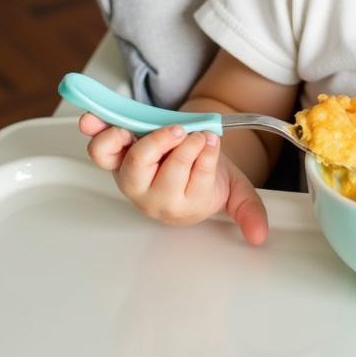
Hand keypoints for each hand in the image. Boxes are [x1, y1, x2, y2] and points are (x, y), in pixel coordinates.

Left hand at [79, 113, 268, 244]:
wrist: (185, 164)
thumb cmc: (206, 177)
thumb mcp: (235, 192)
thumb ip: (249, 212)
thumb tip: (260, 237)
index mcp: (183, 205)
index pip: (197, 179)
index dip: (205, 154)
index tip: (211, 138)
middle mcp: (153, 194)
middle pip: (163, 173)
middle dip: (181, 148)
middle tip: (194, 132)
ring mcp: (131, 176)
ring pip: (132, 163)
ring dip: (147, 142)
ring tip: (166, 128)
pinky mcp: (114, 158)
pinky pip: (100, 150)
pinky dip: (96, 132)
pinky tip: (95, 119)